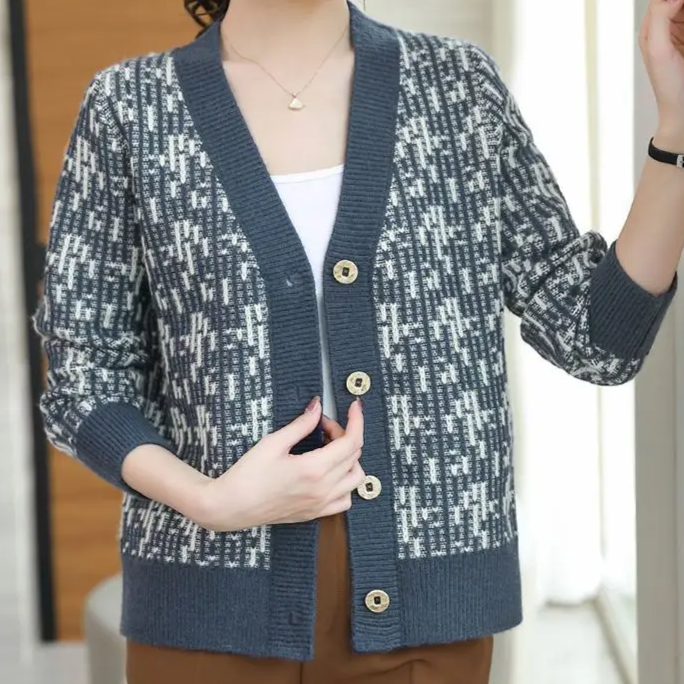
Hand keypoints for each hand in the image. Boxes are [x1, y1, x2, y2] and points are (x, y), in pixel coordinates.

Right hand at [196, 397, 365, 531]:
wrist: (231, 506)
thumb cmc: (247, 475)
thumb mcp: (273, 443)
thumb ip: (301, 424)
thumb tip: (317, 407)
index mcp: (314, 470)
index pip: (351, 441)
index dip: (356, 420)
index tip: (353, 407)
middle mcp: (322, 489)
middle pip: (354, 455)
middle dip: (344, 434)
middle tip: (322, 425)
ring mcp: (320, 504)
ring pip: (355, 478)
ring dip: (350, 459)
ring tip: (329, 448)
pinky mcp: (315, 514)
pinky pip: (345, 500)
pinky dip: (346, 484)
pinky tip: (330, 473)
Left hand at [640, 0, 683, 144]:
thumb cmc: (669, 85)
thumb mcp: (659, 51)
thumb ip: (660, 20)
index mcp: (651, 28)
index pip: (661, 0)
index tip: (680, 5)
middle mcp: (666, 26)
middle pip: (676, 2)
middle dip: (681, 5)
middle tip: (683, 27)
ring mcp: (682, 32)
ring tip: (683, 43)